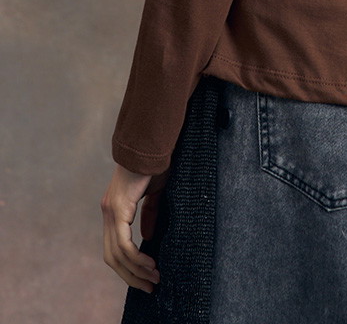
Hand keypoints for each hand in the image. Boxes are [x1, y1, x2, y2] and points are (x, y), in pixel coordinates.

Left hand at [101, 162, 170, 291]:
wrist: (150, 144)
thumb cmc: (154, 164)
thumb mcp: (153, 193)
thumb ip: (148, 214)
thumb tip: (146, 239)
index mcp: (114, 209)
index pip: (114, 247)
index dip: (128, 266)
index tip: (145, 277)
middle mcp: (107, 212)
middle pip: (112, 257)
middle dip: (130, 276)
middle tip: (150, 287)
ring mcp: (110, 212)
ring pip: (117, 255)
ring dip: (135, 271)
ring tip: (154, 278)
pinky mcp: (118, 210)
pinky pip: (124, 244)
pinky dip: (137, 259)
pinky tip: (150, 264)